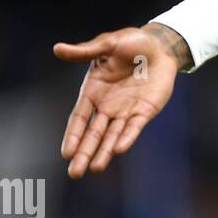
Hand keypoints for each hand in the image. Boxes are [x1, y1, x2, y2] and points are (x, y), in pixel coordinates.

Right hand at [52, 24, 185, 177]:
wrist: (160, 46)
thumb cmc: (130, 43)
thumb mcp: (107, 44)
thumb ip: (84, 51)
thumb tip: (57, 49)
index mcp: (93, 92)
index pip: (79, 118)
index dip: (72, 135)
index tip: (66, 153)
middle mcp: (107, 106)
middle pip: (93, 134)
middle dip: (84, 153)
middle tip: (74, 174)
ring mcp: (126, 110)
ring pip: (112, 136)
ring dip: (104, 152)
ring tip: (96, 169)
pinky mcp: (145, 110)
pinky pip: (134, 127)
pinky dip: (127, 138)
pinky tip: (118, 150)